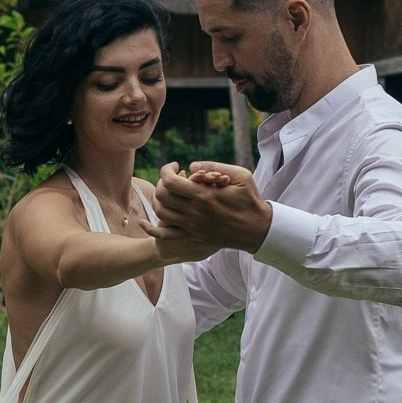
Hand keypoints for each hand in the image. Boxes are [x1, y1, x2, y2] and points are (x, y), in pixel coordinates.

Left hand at [154, 159, 272, 257]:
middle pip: (162, 195)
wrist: (257, 230)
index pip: (170, 181)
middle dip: (162, 182)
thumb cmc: (251, 200)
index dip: (166, 170)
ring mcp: (192, 227)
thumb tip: (192, 165)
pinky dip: (152, 228)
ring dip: (159, 200)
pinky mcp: (194, 236)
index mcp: (203, 196)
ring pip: (161, 213)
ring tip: (168, 193)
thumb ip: (214, 167)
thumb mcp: (240, 175)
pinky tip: (144, 223)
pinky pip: (165, 235)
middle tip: (172, 178)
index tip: (174, 166)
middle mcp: (194, 212)